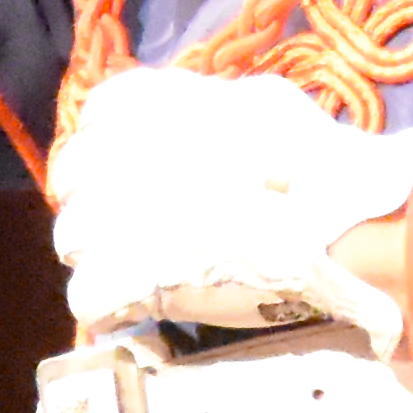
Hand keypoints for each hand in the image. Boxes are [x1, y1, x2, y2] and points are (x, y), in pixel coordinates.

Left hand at [50, 65, 412, 352]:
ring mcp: (118, 216)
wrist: (342, 224)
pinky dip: (112, 307)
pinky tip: (138, 308)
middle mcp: (123, 150)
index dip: (111, 144)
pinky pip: (89, 297)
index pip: (98, 112)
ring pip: (71, 238)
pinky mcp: (126, 278)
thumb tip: (197, 122)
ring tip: (139, 271)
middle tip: (134, 226)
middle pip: (70, 177)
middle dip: (96, 202)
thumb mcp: (264, 104)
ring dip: (100, 255)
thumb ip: (213, 107)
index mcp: (155, 104)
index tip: (134, 168)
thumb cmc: (316, 161)